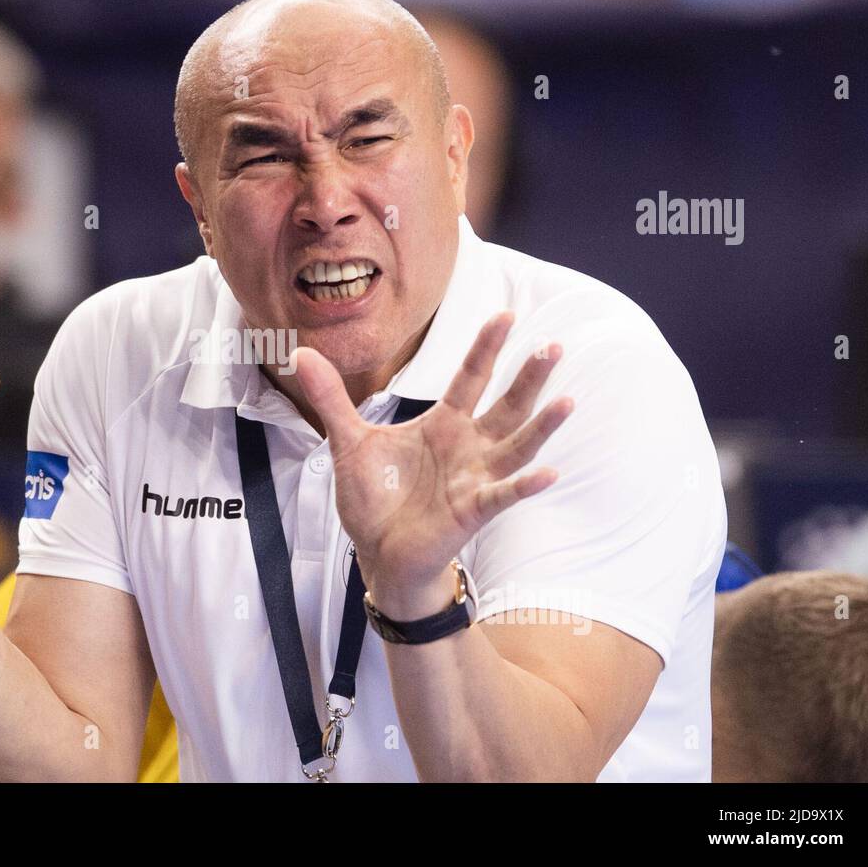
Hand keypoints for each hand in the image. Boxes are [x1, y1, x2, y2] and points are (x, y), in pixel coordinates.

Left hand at [294, 312, 572, 613]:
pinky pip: (503, 496)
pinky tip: (548, 472)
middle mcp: (468, 447)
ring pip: (516, 446)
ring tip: (567, 401)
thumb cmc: (374, 499)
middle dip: (529, 377)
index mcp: (442, 425)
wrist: (377, 552)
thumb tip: (300, 352)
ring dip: (541, 426)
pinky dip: (524, 485)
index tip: (506, 314)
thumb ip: (331, 398)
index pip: (470, 378)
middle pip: (506, 405)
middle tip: (554, 345)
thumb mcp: (348, 442)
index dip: (487, 347)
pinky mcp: (472, 511)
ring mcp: (474, 479)